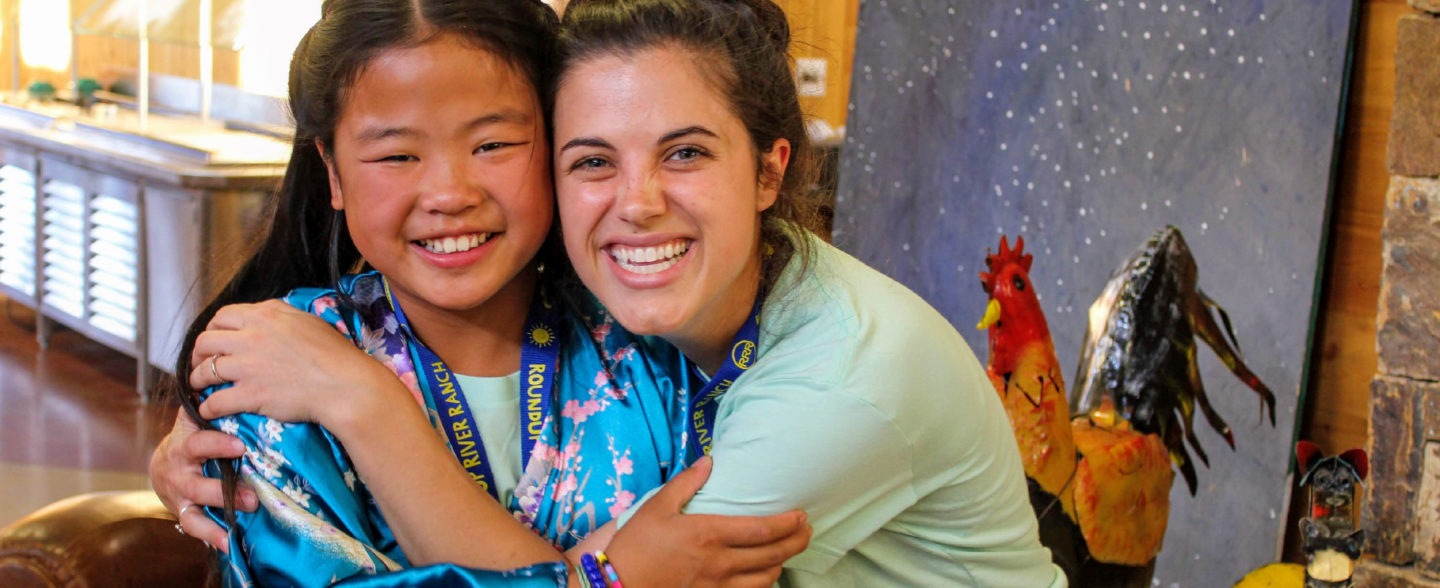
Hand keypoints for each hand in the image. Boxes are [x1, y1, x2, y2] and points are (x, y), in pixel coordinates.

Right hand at [149, 409, 256, 552]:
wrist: (163, 465)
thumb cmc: (192, 437)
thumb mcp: (197, 420)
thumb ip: (212, 405)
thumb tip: (237, 373)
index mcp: (185, 441)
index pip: (199, 441)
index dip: (218, 444)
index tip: (240, 446)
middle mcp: (179, 467)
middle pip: (197, 480)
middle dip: (224, 486)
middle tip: (253, 491)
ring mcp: (179, 491)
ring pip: (197, 501)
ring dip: (223, 506)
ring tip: (249, 508)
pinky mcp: (182, 511)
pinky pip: (195, 526)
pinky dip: (211, 536)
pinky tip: (228, 543)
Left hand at [190, 300, 406, 432]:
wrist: (344, 385)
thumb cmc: (335, 354)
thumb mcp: (308, 321)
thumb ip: (281, 313)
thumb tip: (265, 312)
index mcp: (265, 316)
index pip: (222, 316)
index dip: (213, 329)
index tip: (215, 341)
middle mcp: (251, 337)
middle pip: (205, 341)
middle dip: (197, 354)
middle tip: (201, 363)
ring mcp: (248, 366)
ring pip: (204, 370)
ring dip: (196, 380)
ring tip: (200, 387)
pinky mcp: (249, 394)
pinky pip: (215, 401)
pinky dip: (207, 408)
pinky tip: (209, 411)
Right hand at [605, 457, 811, 587]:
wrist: (616, 586)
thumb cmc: (635, 546)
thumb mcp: (657, 507)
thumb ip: (687, 483)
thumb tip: (709, 462)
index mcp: (709, 534)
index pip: (762, 530)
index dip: (788, 524)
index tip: (801, 516)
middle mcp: (720, 563)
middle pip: (772, 555)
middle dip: (796, 543)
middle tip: (807, 532)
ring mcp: (717, 587)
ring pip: (765, 580)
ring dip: (781, 565)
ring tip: (786, 553)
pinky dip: (762, 586)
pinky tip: (763, 577)